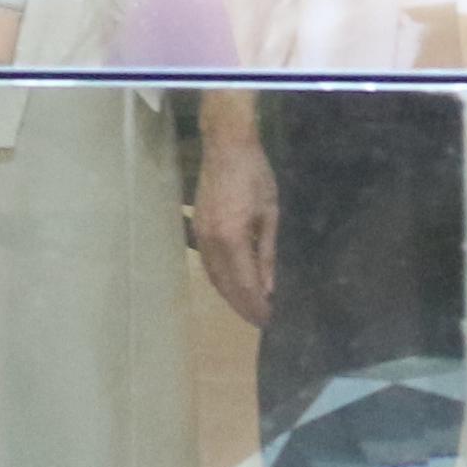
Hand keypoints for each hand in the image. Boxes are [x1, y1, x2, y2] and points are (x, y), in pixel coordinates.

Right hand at [188, 136, 278, 325]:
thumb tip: (268, 287)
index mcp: (232, 239)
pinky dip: (219, 280)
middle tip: (260, 321)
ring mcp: (200, 236)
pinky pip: (207, 264)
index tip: (269, 320)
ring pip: (214, 277)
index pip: (244, 285)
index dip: (256, 306)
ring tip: (248, 308)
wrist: (226, 146)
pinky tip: (231, 285)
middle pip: (226, 286)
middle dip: (243, 306)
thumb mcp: (270, 214)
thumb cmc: (255, 175)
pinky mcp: (196, 228)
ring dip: (230, 296)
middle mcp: (211, 243)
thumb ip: (267, 254)